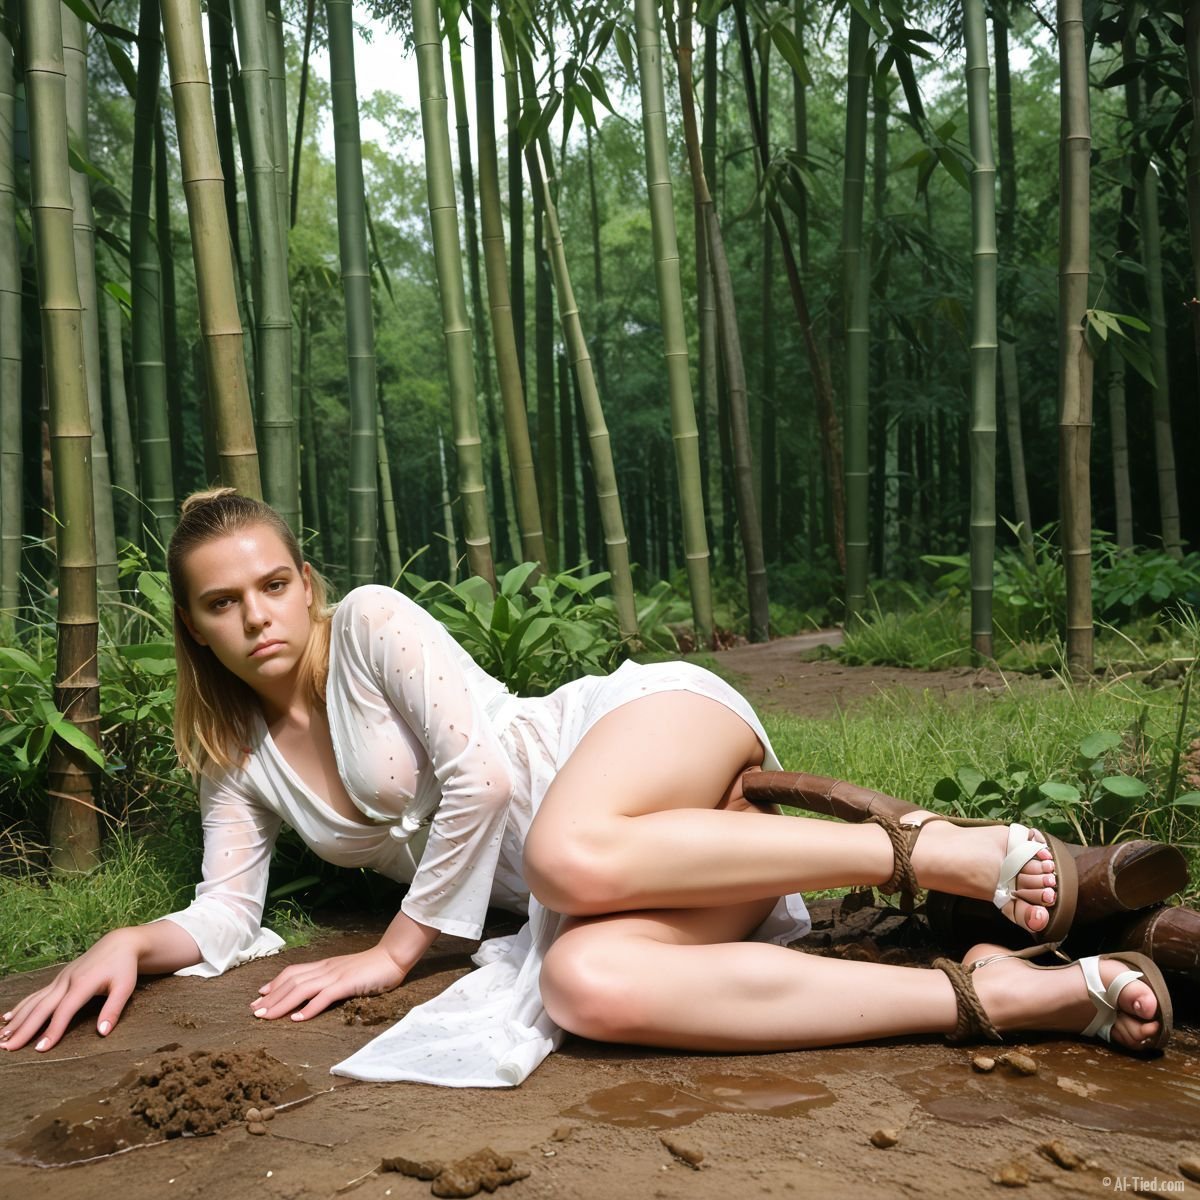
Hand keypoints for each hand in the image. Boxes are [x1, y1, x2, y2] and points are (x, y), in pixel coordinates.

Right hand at [1, 928, 141, 1052]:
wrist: (119, 944)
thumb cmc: (123, 967)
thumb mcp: (125, 987)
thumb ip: (113, 1009)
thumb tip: (102, 1033)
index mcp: (83, 984)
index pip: (64, 1011)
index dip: (52, 1030)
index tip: (40, 1049)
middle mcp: (66, 981)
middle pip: (42, 1007)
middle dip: (24, 1028)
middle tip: (7, 1047)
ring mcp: (60, 979)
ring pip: (34, 1001)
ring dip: (18, 1019)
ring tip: (2, 1036)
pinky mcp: (58, 979)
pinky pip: (36, 994)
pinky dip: (22, 1006)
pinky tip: (9, 1017)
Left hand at [250, 944, 407, 1022]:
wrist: (392, 957)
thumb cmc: (371, 968)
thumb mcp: (344, 972)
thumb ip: (328, 980)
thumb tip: (310, 994)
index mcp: (324, 966)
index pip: (293, 973)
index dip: (275, 984)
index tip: (260, 996)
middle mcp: (326, 969)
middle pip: (292, 982)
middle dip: (271, 997)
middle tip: (254, 1011)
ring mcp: (336, 976)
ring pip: (302, 989)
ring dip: (282, 1003)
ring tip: (267, 1016)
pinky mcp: (347, 984)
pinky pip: (324, 997)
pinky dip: (309, 1008)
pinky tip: (298, 1019)